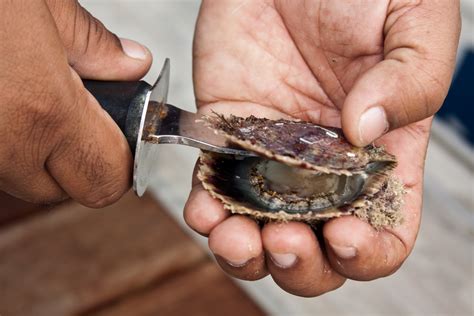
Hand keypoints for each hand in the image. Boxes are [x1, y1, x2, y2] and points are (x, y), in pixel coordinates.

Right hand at [0, 1, 151, 205]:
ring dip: (41, 153)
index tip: (124, 137)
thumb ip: (93, 43)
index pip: (105, 179)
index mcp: (43, 111)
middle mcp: (1, 146)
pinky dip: (7, 142)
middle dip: (82, 159)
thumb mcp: (39, 0)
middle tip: (83, 115)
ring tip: (34, 97)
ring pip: (22, 180)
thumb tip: (131, 65)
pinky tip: (5, 100)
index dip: (123, 162)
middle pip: (64, 190)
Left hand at [185, 0, 459, 295]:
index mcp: (381, 156)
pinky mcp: (228, 138)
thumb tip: (365, 132)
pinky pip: (214, 189)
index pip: (385, 231)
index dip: (368, 252)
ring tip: (235, 237)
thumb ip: (412, 79)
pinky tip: (205, 211)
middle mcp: (326, 168)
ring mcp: (273, 158)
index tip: (343, 236)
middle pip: (317, 249)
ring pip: (259, 231)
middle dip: (300, 265)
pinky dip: (206, 211)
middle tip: (285, 242)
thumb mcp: (413, 20)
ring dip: (245, 252)